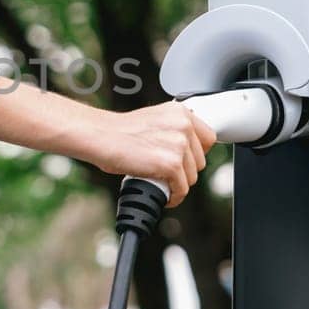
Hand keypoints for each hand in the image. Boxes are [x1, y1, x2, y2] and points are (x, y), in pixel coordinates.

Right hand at [81, 101, 217, 206]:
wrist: (100, 137)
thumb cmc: (119, 132)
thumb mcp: (154, 120)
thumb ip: (173, 129)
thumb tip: (185, 149)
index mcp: (180, 112)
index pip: (208, 138)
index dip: (196, 153)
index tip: (186, 160)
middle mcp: (183, 125)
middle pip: (200, 160)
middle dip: (185, 170)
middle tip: (168, 173)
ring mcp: (179, 145)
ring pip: (192, 177)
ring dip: (178, 184)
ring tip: (162, 183)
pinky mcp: (172, 164)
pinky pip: (182, 188)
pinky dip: (174, 196)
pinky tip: (165, 195)